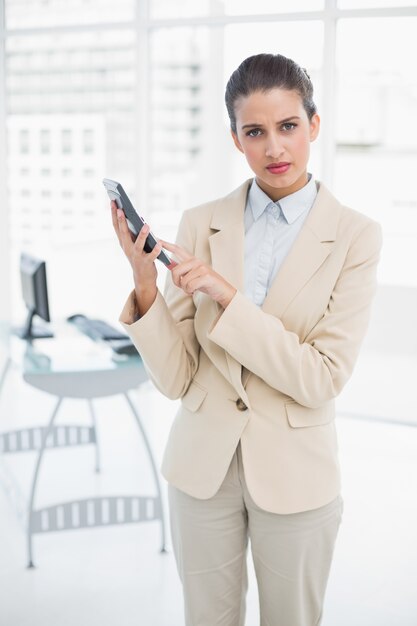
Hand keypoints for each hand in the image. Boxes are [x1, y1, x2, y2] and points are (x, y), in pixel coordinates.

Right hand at [111, 200, 161, 314]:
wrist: (142, 277)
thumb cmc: (139, 256)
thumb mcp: (133, 243)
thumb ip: (132, 231)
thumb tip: (135, 216)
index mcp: (123, 242)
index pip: (116, 226)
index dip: (114, 214)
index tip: (113, 201)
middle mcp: (127, 248)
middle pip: (123, 233)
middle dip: (122, 221)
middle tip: (121, 209)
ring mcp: (136, 256)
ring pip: (138, 244)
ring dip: (142, 235)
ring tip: (147, 225)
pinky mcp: (146, 263)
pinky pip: (151, 256)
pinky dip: (155, 250)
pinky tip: (159, 243)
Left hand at [161, 241, 236, 308]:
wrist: (222, 290)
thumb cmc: (206, 283)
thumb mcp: (192, 275)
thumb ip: (182, 269)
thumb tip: (168, 264)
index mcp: (192, 260)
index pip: (177, 249)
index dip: (167, 245)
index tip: (157, 239)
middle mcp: (196, 261)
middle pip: (175, 271)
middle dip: (176, 282)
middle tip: (183, 287)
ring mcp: (202, 268)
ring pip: (182, 281)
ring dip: (185, 289)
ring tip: (191, 289)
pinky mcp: (206, 276)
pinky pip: (189, 286)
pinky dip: (190, 291)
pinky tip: (195, 291)